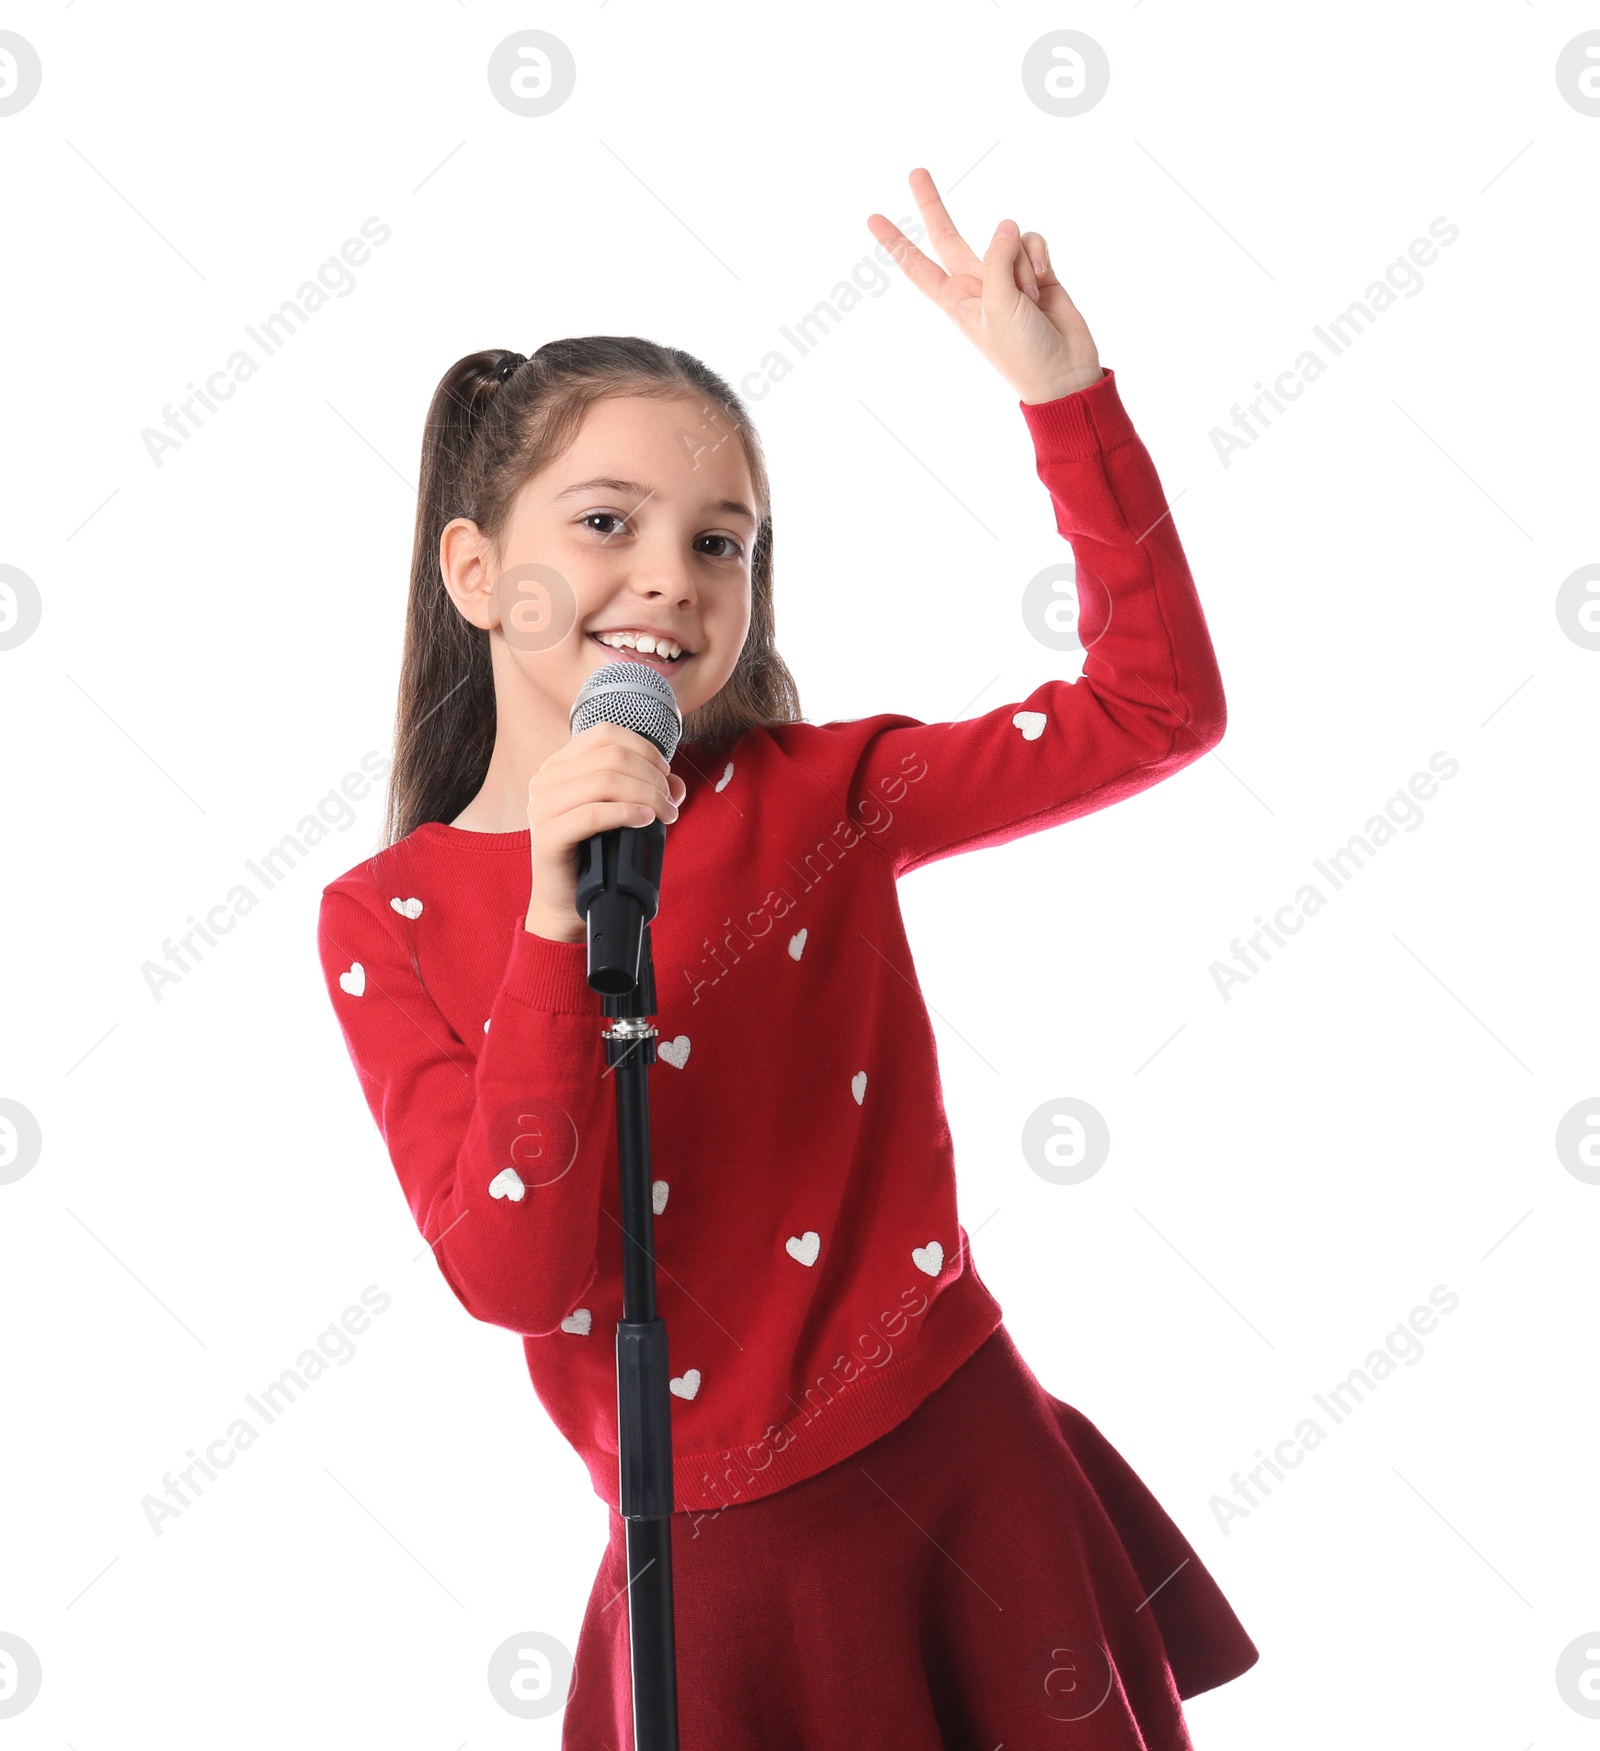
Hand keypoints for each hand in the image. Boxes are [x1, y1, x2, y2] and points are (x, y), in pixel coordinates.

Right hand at [524, 722, 686, 941]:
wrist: (568, 900)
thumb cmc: (595, 854)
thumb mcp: (622, 813)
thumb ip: (648, 790)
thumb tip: (676, 783)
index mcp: (560, 765)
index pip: (604, 734)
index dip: (643, 748)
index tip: (665, 772)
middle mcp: (545, 779)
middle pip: (611, 756)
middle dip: (651, 776)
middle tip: (671, 802)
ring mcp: (542, 806)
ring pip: (604, 781)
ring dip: (646, 795)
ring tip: (666, 815)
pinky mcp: (548, 835)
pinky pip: (594, 814)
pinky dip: (627, 813)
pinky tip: (646, 820)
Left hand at [867, 167, 1102, 404]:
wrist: (1063, 371)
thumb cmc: (1020, 352)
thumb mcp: (996, 306)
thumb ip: (996, 260)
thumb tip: (1006, 226)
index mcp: (955, 299)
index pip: (917, 265)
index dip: (897, 242)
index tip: (873, 219)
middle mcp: (976, 282)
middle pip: (947, 235)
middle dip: (932, 204)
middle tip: (915, 171)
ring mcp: (1005, 275)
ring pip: (1006, 238)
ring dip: (1020, 262)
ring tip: (1029, 299)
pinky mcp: (1035, 271)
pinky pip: (1031, 242)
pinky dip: (1039, 258)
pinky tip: (1044, 283)